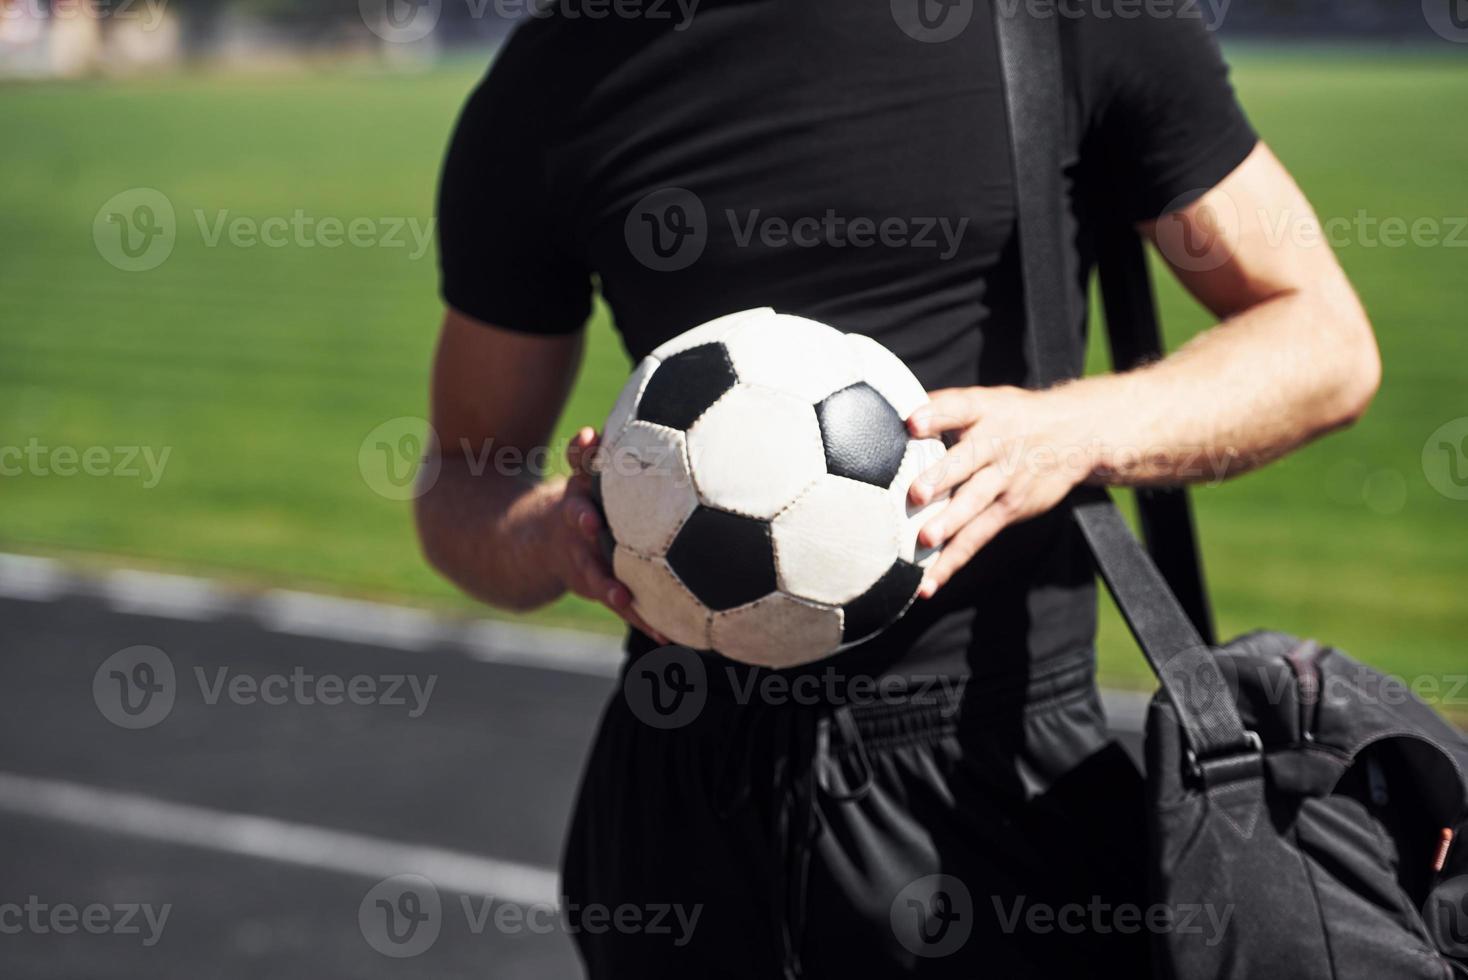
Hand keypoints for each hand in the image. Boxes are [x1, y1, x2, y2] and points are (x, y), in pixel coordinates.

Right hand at [549, 427, 667, 642]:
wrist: (536, 545)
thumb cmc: (581, 502)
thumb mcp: (583, 476)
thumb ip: (591, 456)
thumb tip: (598, 433)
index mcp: (580, 491)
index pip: (578, 464)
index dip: (582, 451)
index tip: (589, 439)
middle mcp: (575, 524)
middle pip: (576, 519)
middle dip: (583, 516)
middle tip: (591, 523)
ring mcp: (580, 558)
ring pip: (593, 573)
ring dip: (608, 586)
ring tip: (623, 599)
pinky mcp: (592, 584)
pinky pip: (619, 603)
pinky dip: (642, 619)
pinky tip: (666, 635)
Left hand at [906, 386, 1095, 596]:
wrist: (1076, 434)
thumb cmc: (1013, 416)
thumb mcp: (987, 400)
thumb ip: (944, 407)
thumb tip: (891, 411)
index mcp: (984, 411)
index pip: (959, 408)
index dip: (935, 414)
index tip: (911, 422)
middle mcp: (995, 444)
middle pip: (966, 460)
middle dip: (941, 476)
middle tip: (916, 493)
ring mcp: (1003, 479)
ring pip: (974, 502)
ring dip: (949, 522)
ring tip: (925, 541)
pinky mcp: (1008, 510)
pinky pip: (977, 537)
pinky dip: (952, 560)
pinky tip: (928, 584)